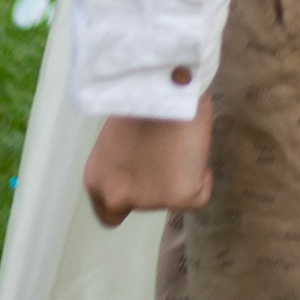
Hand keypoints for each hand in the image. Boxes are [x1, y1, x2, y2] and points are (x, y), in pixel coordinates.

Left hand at [84, 100, 212, 226]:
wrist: (163, 85)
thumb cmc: (142, 95)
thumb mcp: (120, 134)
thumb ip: (125, 158)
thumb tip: (144, 162)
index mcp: (97, 178)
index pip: (108, 213)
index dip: (131, 195)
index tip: (145, 183)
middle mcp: (117, 195)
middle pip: (144, 204)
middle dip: (157, 185)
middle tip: (167, 155)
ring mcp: (148, 200)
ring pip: (172, 198)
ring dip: (179, 176)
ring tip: (178, 142)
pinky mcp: (178, 196)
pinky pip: (198, 195)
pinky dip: (201, 176)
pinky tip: (193, 149)